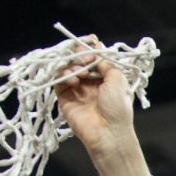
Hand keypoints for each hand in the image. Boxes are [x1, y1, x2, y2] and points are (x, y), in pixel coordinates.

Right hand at [54, 38, 150, 175]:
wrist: (108, 133)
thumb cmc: (118, 108)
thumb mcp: (118, 80)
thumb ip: (106, 63)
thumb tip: (97, 50)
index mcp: (105, 78)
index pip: (94, 58)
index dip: (91, 48)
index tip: (91, 41)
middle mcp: (90, 82)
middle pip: (78, 60)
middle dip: (80, 55)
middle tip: (85, 59)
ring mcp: (76, 89)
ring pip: (67, 68)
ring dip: (72, 65)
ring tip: (81, 72)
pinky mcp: (64, 97)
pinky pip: (58, 80)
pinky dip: (63, 75)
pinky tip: (73, 79)